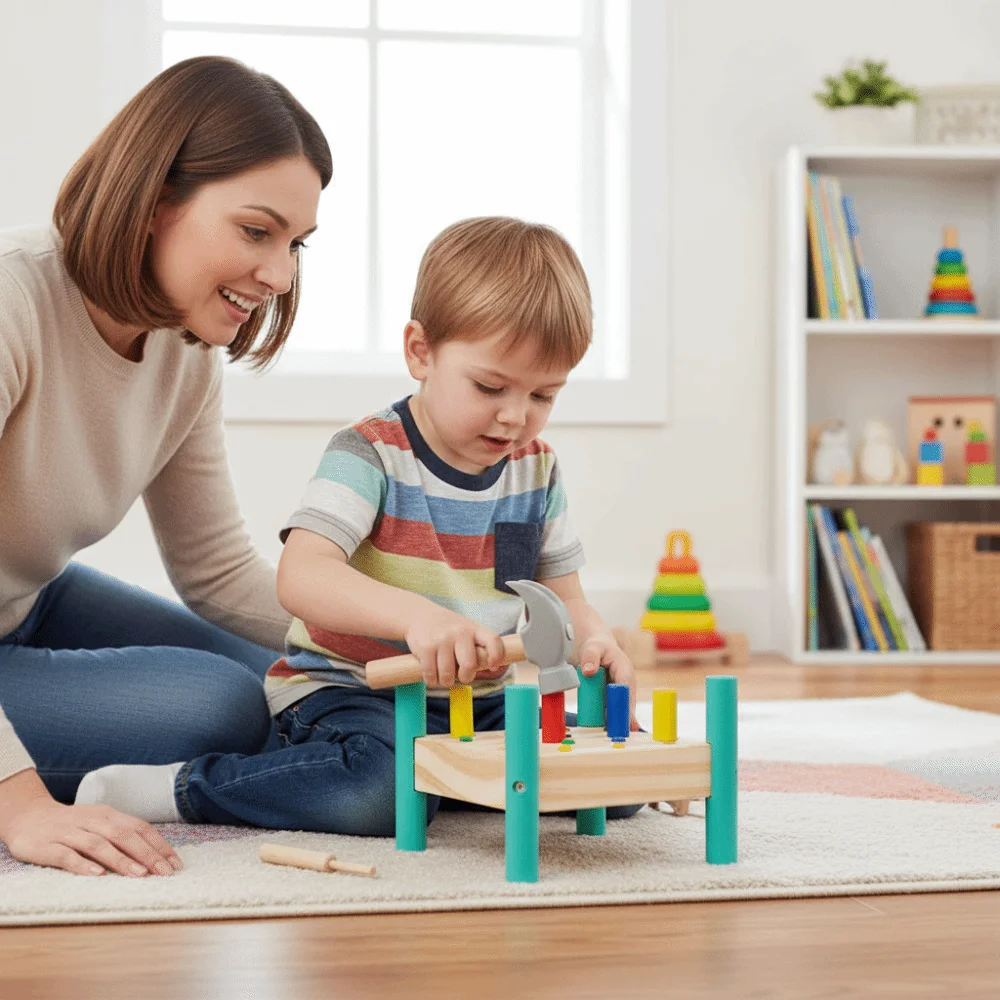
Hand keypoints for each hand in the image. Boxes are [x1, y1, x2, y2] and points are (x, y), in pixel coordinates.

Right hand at [0, 770, 182, 876]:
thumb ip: (123, 835)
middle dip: (147, 855)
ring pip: (99, 845)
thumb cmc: (73, 825)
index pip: (140, 828)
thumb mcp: (100, 824)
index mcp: (109, 815)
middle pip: (124, 836)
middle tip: (164, 873)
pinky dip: (83, 865)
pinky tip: (97, 875)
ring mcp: (70, 833)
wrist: (29, 817)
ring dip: (121, 859)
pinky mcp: (48, 846)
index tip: (175, 864)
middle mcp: (92, 821)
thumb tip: (154, 856)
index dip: (159, 845)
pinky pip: (67, 856)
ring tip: (139, 874)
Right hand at [405, 608, 505, 686]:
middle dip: (466, 677)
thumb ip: (478, 646)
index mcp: (474, 629)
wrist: (420, 614)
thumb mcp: (467, 630)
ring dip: (446, 681)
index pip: (493, 641)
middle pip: (469, 665)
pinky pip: (431, 675)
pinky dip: (432, 680)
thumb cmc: (449, 629)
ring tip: (444, 676)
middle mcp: (459, 633)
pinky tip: (432, 675)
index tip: (492, 666)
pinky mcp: (425, 647)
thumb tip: (491, 668)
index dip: (496, 656)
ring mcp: (442, 640)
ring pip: (448, 675)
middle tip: (461, 676)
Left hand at [578, 630, 638, 726]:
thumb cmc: (597, 646)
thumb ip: (590, 657)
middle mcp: (626, 682)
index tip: (626, 721)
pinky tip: (606, 730)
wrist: (598, 646)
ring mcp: (620, 691)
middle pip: (626, 703)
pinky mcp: (613, 696)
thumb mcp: (592, 647)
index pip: (626, 690)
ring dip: (618, 721)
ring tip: (613, 735)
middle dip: (624, 718)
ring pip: (620, 708)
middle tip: (619, 734)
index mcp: (625, 669)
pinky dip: (610, 719)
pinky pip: (612, 709)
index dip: (626, 706)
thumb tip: (588, 671)